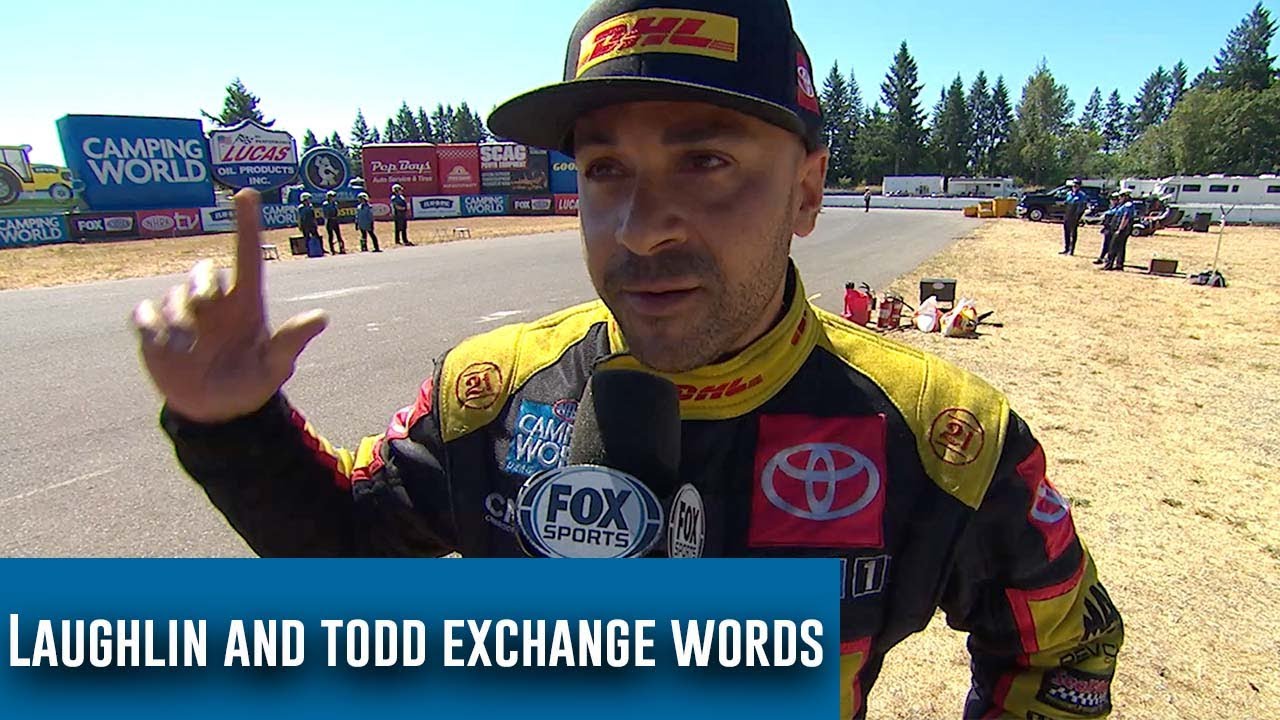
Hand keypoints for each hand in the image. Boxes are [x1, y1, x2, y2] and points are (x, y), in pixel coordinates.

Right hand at [133, 189, 327, 422]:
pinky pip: (143, 314)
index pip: (246, 255)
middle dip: (202, 282)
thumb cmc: (249, 383)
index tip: (246, 194)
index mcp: (245, 304)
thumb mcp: (273, 368)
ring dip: (178, 319)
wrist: (214, 411)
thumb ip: (290, 343)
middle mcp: (214, 303)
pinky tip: (160, 344)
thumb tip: (322, 318)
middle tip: (204, 303)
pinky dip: (149, 325)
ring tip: (186, 349)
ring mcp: (182, 315)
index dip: (247, 225)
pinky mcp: (154, 330)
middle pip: (204, 273)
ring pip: (173, 296)